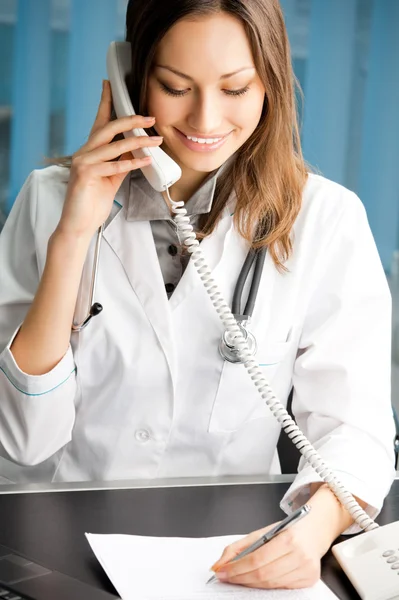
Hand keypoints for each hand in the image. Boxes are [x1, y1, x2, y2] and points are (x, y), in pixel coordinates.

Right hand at [56, 80, 162, 239]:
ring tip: (156, 139)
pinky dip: (133, 162)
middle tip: (150, 118)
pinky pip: (114, 165)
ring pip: (114, 145)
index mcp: (89, 151)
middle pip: (108, 128)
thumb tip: (137, 151)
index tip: (109, 84)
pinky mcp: (85, 174)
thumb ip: (121, 163)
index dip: (105, 103)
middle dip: (130, 120)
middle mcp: (83, 153)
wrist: (80, 225)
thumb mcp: (112, 179)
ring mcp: (82, 162)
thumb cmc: (93, 203)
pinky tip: (147, 160)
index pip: (99, 123)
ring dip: (138, 141)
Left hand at [210, 484, 354, 589]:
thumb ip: (239, 547)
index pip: (257, 559)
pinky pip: (282, 588)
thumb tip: (220, 564)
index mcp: (288, 538)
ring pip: (271, 584)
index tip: (222, 571)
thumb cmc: (288, 530)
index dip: (237, 568)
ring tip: (238, 578)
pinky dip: (266, 586)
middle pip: (263, 574)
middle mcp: (299, 555)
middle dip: (240, 577)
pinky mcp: (309, 580)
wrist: (315, 530)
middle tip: (226, 576)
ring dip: (251, 583)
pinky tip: (256, 580)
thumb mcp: (263, 532)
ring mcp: (306, 569)